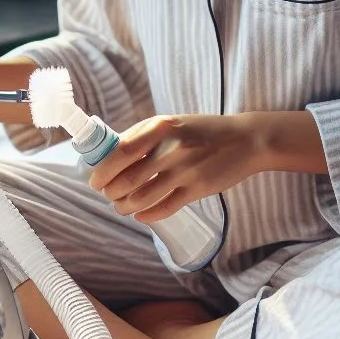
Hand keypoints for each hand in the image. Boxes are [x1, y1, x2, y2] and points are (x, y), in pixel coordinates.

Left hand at [86, 114, 260, 222]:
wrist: (244, 140)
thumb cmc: (201, 131)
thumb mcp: (171, 123)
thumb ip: (142, 136)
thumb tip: (109, 155)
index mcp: (161, 127)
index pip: (122, 152)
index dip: (103, 170)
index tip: (95, 180)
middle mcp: (172, 149)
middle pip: (129, 179)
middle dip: (111, 192)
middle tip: (108, 194)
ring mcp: (185, 171)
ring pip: (143, 198)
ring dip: (125, 206)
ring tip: (122, 206)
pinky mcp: (198, 189)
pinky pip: (164, 208)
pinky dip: (147, 215)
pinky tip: (142, 214)